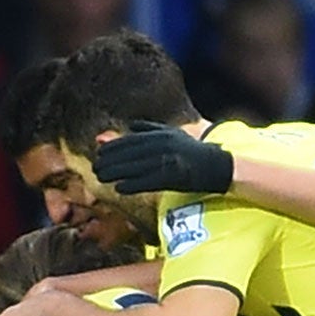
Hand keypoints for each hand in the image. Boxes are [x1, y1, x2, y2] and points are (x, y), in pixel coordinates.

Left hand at [93, 122, 231, 196]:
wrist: (219, 165)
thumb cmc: (192, 152)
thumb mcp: (172, 134)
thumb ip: (149, 130)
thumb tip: (127, 126)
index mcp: (162, 135)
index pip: (132, 140)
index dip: (114, 146)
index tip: (99, 152)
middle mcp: (164, 145)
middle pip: (132, 153)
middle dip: (112, 160)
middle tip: (95, 167)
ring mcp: (169, 160)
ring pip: (137, 167)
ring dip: (117, 172)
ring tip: (101, 178)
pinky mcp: (175, 176)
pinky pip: (149, 181)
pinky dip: (133, 184)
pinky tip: (119, 189)